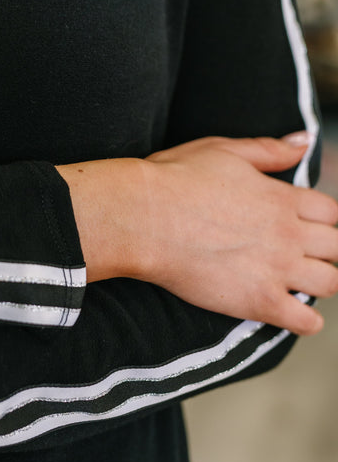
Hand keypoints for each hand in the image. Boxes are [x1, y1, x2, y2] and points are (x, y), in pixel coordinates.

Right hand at [56, 134, 337, 335]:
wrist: (143, 217)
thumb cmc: (175, 179)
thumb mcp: (224, 150)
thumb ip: (269, 150)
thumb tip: (304, 140)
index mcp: (282, 197)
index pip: (331, 212)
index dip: (321, 219)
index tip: (303, 225)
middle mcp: (288, 232)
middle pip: (336, 246)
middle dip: (323, 250)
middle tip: (298, 254)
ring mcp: (277, 268)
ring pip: (330, 282)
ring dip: (319, 281)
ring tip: (295, 282)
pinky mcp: (259, 301)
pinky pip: (307, 321)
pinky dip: (306, 320)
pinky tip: (289, 311)